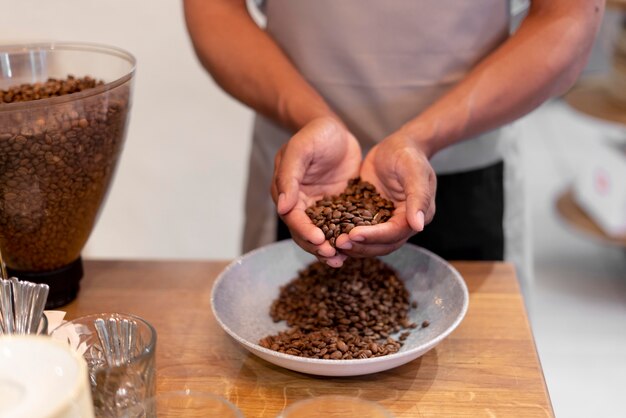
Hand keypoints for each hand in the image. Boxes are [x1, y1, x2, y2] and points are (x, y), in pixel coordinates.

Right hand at [271, 117, 361, 266]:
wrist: (335, 129)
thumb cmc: (315, 133)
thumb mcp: (301, 148)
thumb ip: (289, 175)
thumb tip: (282, 207)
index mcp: (286, 191)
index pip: (292, 217)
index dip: (304, 230)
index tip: (319, 240)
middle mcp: (300, 203)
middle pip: (304, 231)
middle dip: (317, 246)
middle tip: (332, 255)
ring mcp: (318, 206)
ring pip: (320, 233)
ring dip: (328, 248)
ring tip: (341, 261)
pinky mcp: (336, 206)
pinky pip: (338, 227)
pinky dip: (343, 238)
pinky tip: (355, 249)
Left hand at [335, 129, 435, 256]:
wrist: (397, 145)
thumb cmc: (408, 154)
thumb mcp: (414, 170)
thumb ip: (418, 196)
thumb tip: (418, 225)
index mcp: (415, 216)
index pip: (394, 233)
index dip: (374, 236)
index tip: (353, 234)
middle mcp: (402, 223)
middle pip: (382, 244)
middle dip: (361, 245)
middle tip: (338, 242)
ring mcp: (385, 221)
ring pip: (370, 242)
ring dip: (353, 245)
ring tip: (332, 242)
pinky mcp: (370, 215)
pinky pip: (358, 229)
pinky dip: (346, 234)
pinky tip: (328, 232)